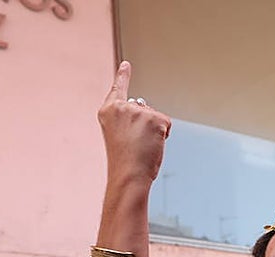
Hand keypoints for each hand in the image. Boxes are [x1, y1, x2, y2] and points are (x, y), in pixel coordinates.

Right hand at [98, 61, 171, 185]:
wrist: (128, 174)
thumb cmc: (124, 162)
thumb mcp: (119, 137)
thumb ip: (129, 121)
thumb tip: (150, 116)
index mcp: (108, 111)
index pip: (117, 89)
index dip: (123, 76)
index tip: (126, 64)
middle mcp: (121, 106)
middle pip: (143, 109)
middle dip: (146, 126)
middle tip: (135, 145)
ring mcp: (138, 110)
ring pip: (155, 118)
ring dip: (154, 132)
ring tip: (142, 147)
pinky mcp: (154, 117)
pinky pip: (166, 124)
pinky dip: (163, 136)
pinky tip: (152, 145)